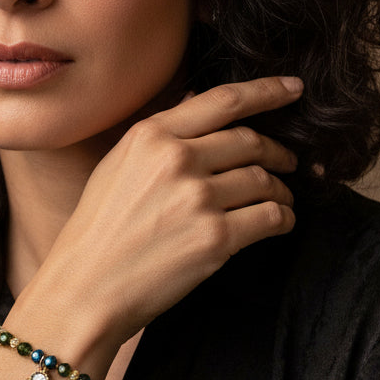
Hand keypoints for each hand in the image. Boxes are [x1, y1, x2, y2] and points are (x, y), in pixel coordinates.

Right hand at [23, 76, 302, 349]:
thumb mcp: (117, 166)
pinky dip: (283, 218)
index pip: (223, 101)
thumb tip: (200, 108)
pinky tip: (280, 223)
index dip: (267, 91)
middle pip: (250, 141)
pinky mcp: (216, 238)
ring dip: (281, 190)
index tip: (294, 89)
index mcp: (151, 136)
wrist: (85, 290)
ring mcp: (198, 198)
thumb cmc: (98, 233)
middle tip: (288, 162)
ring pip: (264, 180)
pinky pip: (270, 217)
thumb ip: (159, 139)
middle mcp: (176, 160)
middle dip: (277, 151)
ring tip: (280, 198)